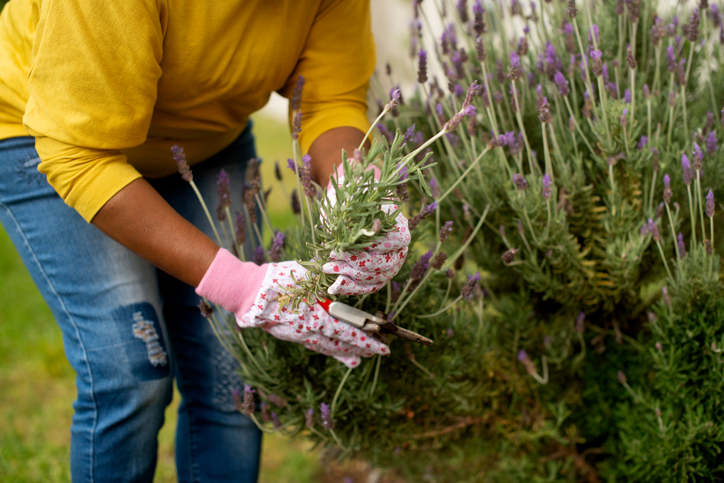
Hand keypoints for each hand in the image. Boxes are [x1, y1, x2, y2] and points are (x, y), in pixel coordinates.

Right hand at [196, 249, 388, 366]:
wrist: (247, 292)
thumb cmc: (279, 280)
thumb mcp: (309, 276)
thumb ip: (327, 282)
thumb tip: (345, 279)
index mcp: (319, 318)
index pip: (350, 333)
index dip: (367, 342)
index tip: (383, 348)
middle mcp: (311, 332)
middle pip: (340, 345)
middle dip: (359, 350)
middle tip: (375, 354)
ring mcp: (299, 336)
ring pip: (326, 348)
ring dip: (342, 354)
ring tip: (355, 361)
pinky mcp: (289, 335)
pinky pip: (312, 344)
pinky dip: (324, 348)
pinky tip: (328, 349)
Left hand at [321, 166, 410, 295]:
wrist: (353, 206)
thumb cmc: (353, 200)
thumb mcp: (354, 199)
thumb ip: (356, 209)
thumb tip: (354, 223)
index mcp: (400, 229)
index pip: (391, 244)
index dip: (368, 247)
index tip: (342, 245)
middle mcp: (400, 250)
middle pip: (381, 265)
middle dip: (352, 264)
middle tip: (329, 258)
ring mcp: (391, 265)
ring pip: (374, 279)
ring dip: (347, 276)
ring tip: (326, 267)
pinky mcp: (379, 276)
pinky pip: (368, 288)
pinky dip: (350, 289)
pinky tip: (333, 288)